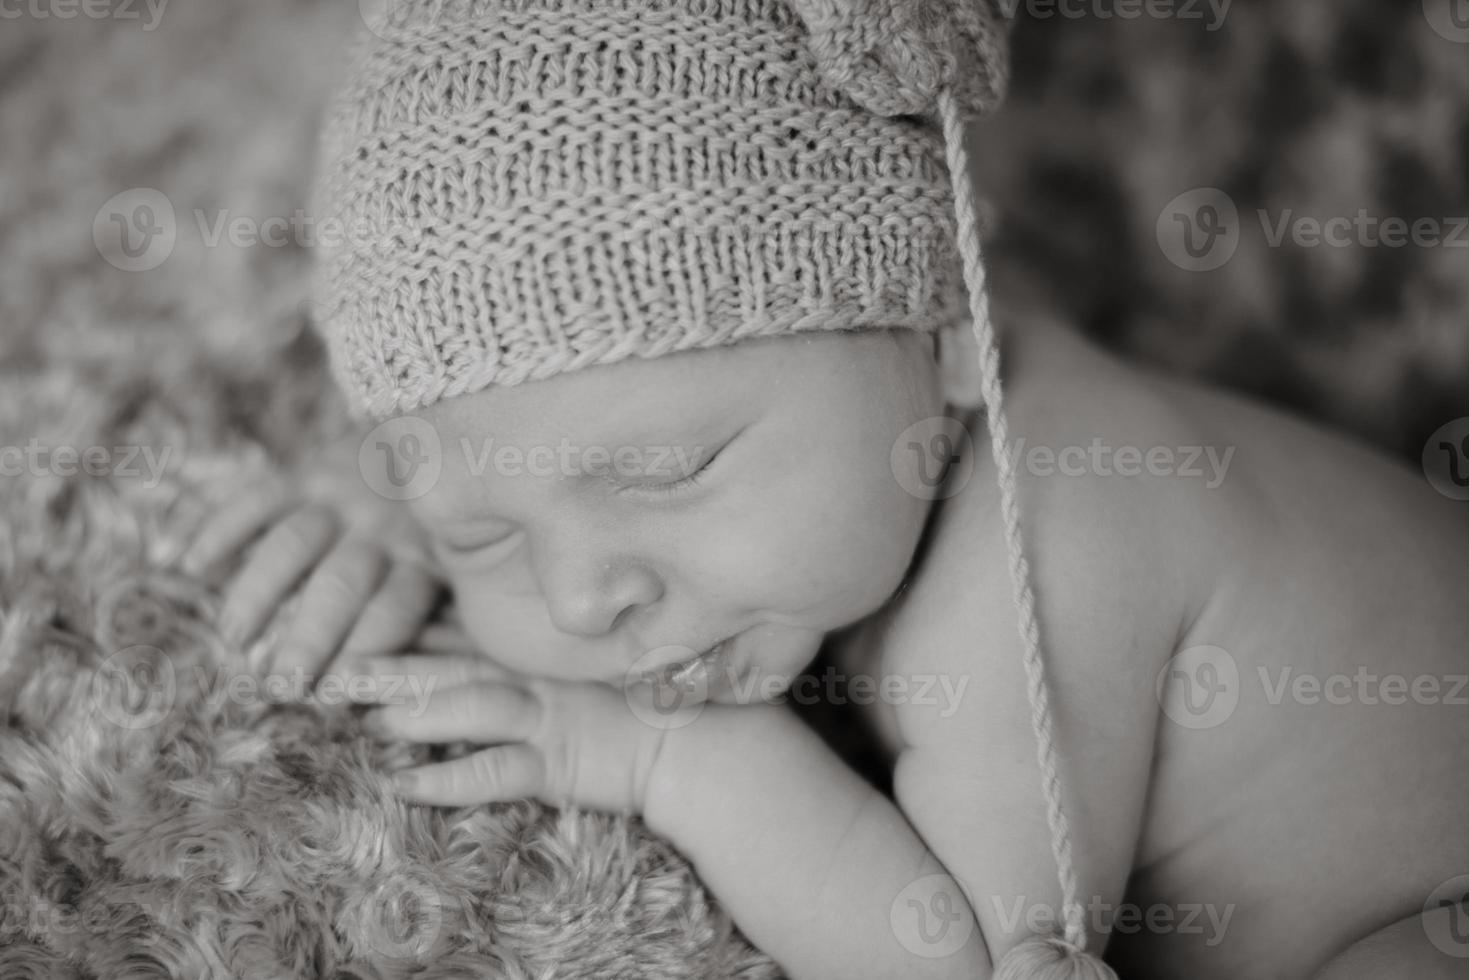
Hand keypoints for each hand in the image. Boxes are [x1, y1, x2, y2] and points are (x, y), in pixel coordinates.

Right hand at [176, 476, 443, 681]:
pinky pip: (260, 497)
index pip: (393, 613)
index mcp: (424, 563)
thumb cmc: (438, 532)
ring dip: (259, 592)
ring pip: (293, 545)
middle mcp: (383, 530)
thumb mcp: (454, 569)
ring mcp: (343, 498)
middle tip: (279, 684)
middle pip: (340, 586)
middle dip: (308, 638)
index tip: (330, 696)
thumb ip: (433, 617)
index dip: (361, 654)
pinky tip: (192, 565)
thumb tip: (398, 691)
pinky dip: (223, 529)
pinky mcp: (307, 473)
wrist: (437, 438)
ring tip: (234, 637)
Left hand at [352, 651, 676, 813]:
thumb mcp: (580, 667)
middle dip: (390, 668)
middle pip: (449, 665)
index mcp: (533, 655)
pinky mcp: (559, 762)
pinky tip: (407, 787)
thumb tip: (469, 638)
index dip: (403, 632)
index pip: (458, 636)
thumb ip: (532, 653)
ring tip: (367, 719)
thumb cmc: (640, 705)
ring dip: (418, 712)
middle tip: (331, 671)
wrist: (697, 743)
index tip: (351, 629)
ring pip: (471, 706)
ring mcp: (547, 717)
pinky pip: (497, 770)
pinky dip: (450, 778)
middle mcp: (534, 678)